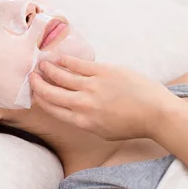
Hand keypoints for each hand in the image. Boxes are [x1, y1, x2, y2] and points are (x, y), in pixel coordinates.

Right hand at [30, 55, 176, 140]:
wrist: (156, 113)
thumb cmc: (132, 124)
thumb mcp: (103, 131)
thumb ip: (85, 120)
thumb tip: (72, 108)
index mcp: (82, 122)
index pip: (52, 108)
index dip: (39, 99)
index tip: (34, 92)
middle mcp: (83, 105)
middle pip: (51, 92)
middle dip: (37, 83)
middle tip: (31, 76)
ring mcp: (92, 87)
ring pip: (60, 75)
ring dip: (48, 69)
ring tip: (41, 64)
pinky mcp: (103, 71)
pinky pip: (77, 64)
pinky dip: (65, 61)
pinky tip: (58, 58)